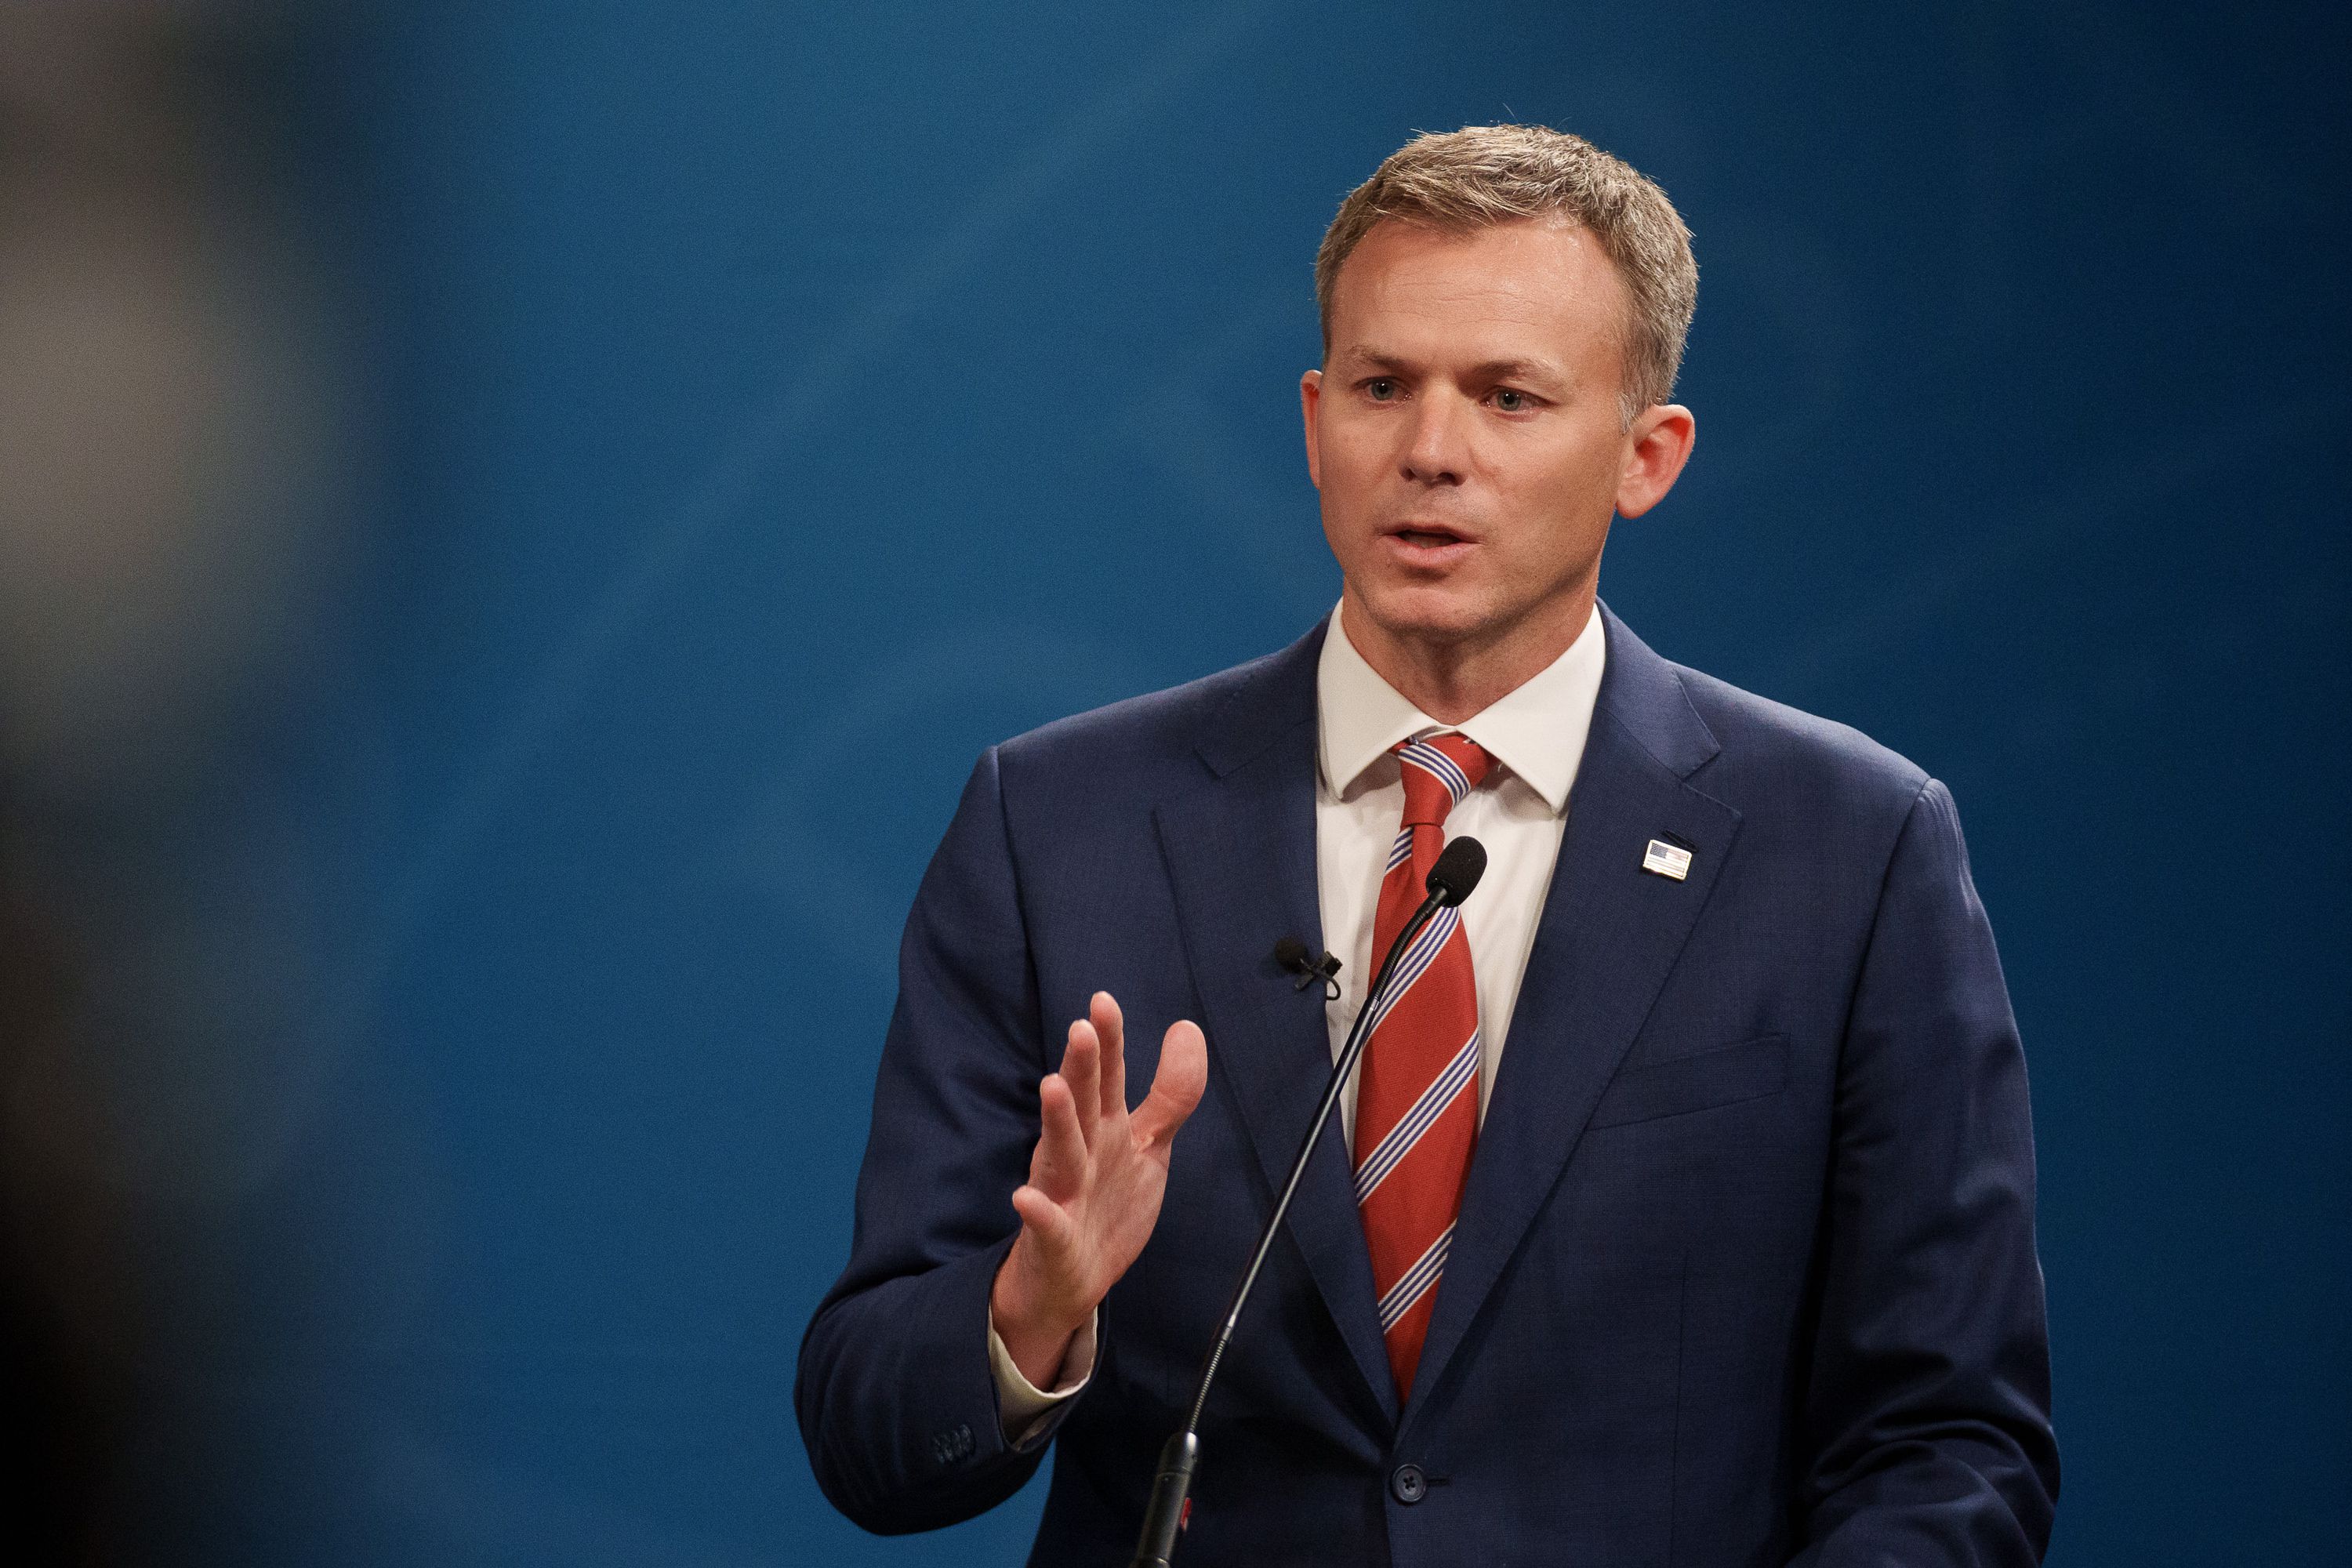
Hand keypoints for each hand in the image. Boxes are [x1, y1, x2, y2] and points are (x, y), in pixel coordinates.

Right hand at [991, 992, 1207, 1389]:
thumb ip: (1170, 1093)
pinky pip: (1046, 1224)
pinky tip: (1025, 1198)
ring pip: (1061, 1153)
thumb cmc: (1107, 1203)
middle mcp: (1080, 1152)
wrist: (1072, 1280)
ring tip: (1052, 1086)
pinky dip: (1037, 1211)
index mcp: (1104, 1129)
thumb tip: (1188, 1028)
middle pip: (1082, 1105)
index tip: (1103, 1001)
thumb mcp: (1147, 1145)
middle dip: (1082, 1068)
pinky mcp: (1054, 1238)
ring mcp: (1064, 1193)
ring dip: (1057, 1121)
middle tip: (1081, 1028)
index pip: (1108, 1078)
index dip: (1109, 1042)